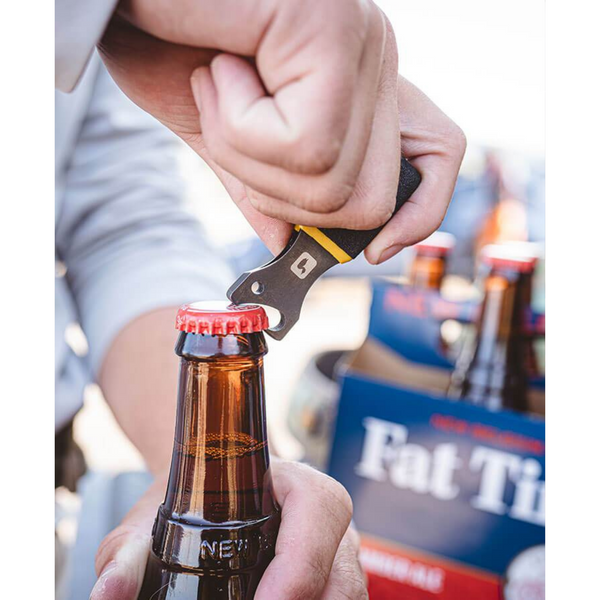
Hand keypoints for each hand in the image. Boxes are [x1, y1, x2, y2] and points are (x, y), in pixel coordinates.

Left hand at [90, 461, 366, 599]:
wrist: (213, 485)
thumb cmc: (193, 492)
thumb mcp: (158, 514)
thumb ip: (127, 552)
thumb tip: (107, 596)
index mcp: (302, 487)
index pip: (318, 520)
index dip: (296, 574)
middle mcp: (332, 522)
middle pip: (341, 579)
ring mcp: (340, 556)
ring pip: (348, 598)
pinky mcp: (335, 582)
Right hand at [99, 0, 464, 261]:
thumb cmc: (164, 43)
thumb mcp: (218, 129)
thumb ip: (261, 184)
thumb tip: (288, 242)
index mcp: (356, 80)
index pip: (439, 155)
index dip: (417, 213)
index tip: (379, 249)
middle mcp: (371, 58)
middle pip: (370, 202)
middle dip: (284, 197)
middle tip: (235, 131)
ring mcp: (358, 42)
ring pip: (332, 184)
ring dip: (249, 154)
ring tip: (218, 87)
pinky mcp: (330, 27)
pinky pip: (305, 145)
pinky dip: (240, 126)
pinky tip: (220, 68)